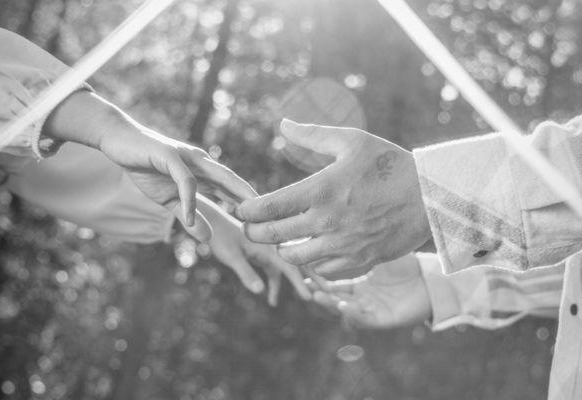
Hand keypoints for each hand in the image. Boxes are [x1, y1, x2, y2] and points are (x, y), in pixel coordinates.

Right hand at [44, 92, 256, 239]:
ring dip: (234, 195)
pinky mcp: (169, 156)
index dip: (250, 204)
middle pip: (234, 181)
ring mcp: (187, 158)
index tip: (268, 222)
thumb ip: (189, 218)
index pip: (233, 189)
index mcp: (204, 172)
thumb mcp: (169, 200)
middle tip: (273, 217)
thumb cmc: (147, 168)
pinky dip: (190, 200)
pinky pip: (185, 181)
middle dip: (253, 199)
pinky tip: (193, 218)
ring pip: (217, 177)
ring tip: (248, 215)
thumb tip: (208, 240)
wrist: (119, 141)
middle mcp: (201, 162)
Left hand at [198, 196, 310, 304]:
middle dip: (312, 278)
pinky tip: (271, 301)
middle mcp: (272, 246)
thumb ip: (245, 272)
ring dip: (296, 281)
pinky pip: (274, 270)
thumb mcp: (230, 256)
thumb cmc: (218, 236)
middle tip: (328, 292)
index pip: (292, 264)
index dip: (304, 280)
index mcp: (269, 244)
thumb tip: (260, 292)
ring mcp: (268, 250)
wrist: (208, 220)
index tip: (314, 294)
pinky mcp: (260, 254)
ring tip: (308, 297)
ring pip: (288, 267)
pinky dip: (275, 284)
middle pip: (297, 263)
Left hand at [236, 119, 430, 276]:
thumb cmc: (390, 164)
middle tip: (250, 227)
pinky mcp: (358, 262)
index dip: (248, 210)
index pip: (270, 206)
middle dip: (255, 232)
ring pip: (294, 257)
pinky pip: (321, 270)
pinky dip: (310, 262)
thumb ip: (313, 135)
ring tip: (281, 238)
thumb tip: (283, 124)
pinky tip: (310, 250)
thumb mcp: (353, 141)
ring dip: (282, 248)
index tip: (241, 209)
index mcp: (322, 190)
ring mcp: (343, 246)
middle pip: (274, 235)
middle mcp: (328, 222)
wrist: (431, 198)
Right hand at [310, 254, 430, 328]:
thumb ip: (360, 246)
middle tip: (303, 283)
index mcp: (359, 285)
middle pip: (334, 297)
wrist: (433, 282)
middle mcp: (362, 299)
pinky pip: (364, 319)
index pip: (333, 283)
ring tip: (316, 296)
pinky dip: (353, 314)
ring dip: (330, 304)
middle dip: (318, 291)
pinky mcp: (383, 320)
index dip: (317, 279)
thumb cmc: (408, 266)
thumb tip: (341, 226)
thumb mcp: (380, 253)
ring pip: (345, 309)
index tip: (301, 270)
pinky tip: (343, 305)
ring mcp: (371, 310)